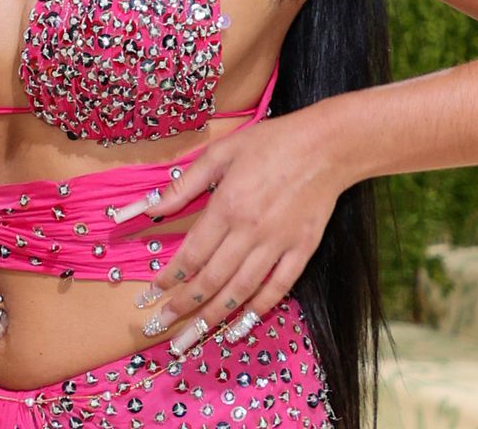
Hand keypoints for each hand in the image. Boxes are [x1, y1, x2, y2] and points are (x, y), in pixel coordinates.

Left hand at [131, 113, 350, 346]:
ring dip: (215, 315)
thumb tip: (150, 207)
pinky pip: (278, 287)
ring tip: (194, 335)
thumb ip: (184, 183)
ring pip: (241, 290)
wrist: (327, 146)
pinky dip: (258, 308)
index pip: (192, 254)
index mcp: (227, 206)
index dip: (170, 278)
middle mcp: (250, 231)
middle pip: (212, 279)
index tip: (153, 293)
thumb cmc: (272, 142)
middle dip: (184, 305)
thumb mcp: (221, 152)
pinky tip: (241, 323)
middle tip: (164, 323)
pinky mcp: (302, 250)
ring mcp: (278, 244)